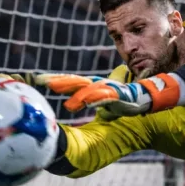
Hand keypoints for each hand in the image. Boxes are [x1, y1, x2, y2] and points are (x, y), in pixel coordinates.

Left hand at [33, 73, 150, 115]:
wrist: (145, 99)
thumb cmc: (122, 101)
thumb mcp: (101, 103)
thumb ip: (89, 102)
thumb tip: (73, 106)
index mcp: (93, 86)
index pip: (72, 81)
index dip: (57, 79)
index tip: (39, 79)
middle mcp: (99, 84)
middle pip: (77, 81)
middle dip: (61, 81)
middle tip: (43, 81)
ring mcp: (109, 89)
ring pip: (89, 89)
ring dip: (76, 92)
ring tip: (63, 99)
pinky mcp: (120, 96)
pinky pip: (105, 97)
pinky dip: (95, 98)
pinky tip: (85, 102)